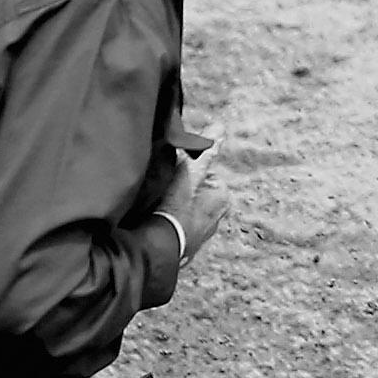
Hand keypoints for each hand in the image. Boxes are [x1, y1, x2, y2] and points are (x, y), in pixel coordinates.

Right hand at [147, 143, 224, 266]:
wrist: (157, 252)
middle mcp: (217, 216)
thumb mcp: (189, 176)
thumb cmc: (175, 209)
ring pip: (185, 209)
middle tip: (161, 193)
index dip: (184, 170)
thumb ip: (204, 153)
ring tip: (155, 208)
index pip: (203, 172)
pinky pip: (176, 228)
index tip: (170, 176)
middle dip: (180, 190)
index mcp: (222, 197)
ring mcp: (202, 234)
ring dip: (172, 207)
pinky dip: (168, 223)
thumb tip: (220, 126)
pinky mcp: (186, 248)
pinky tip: (155, 223)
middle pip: (194, 191)